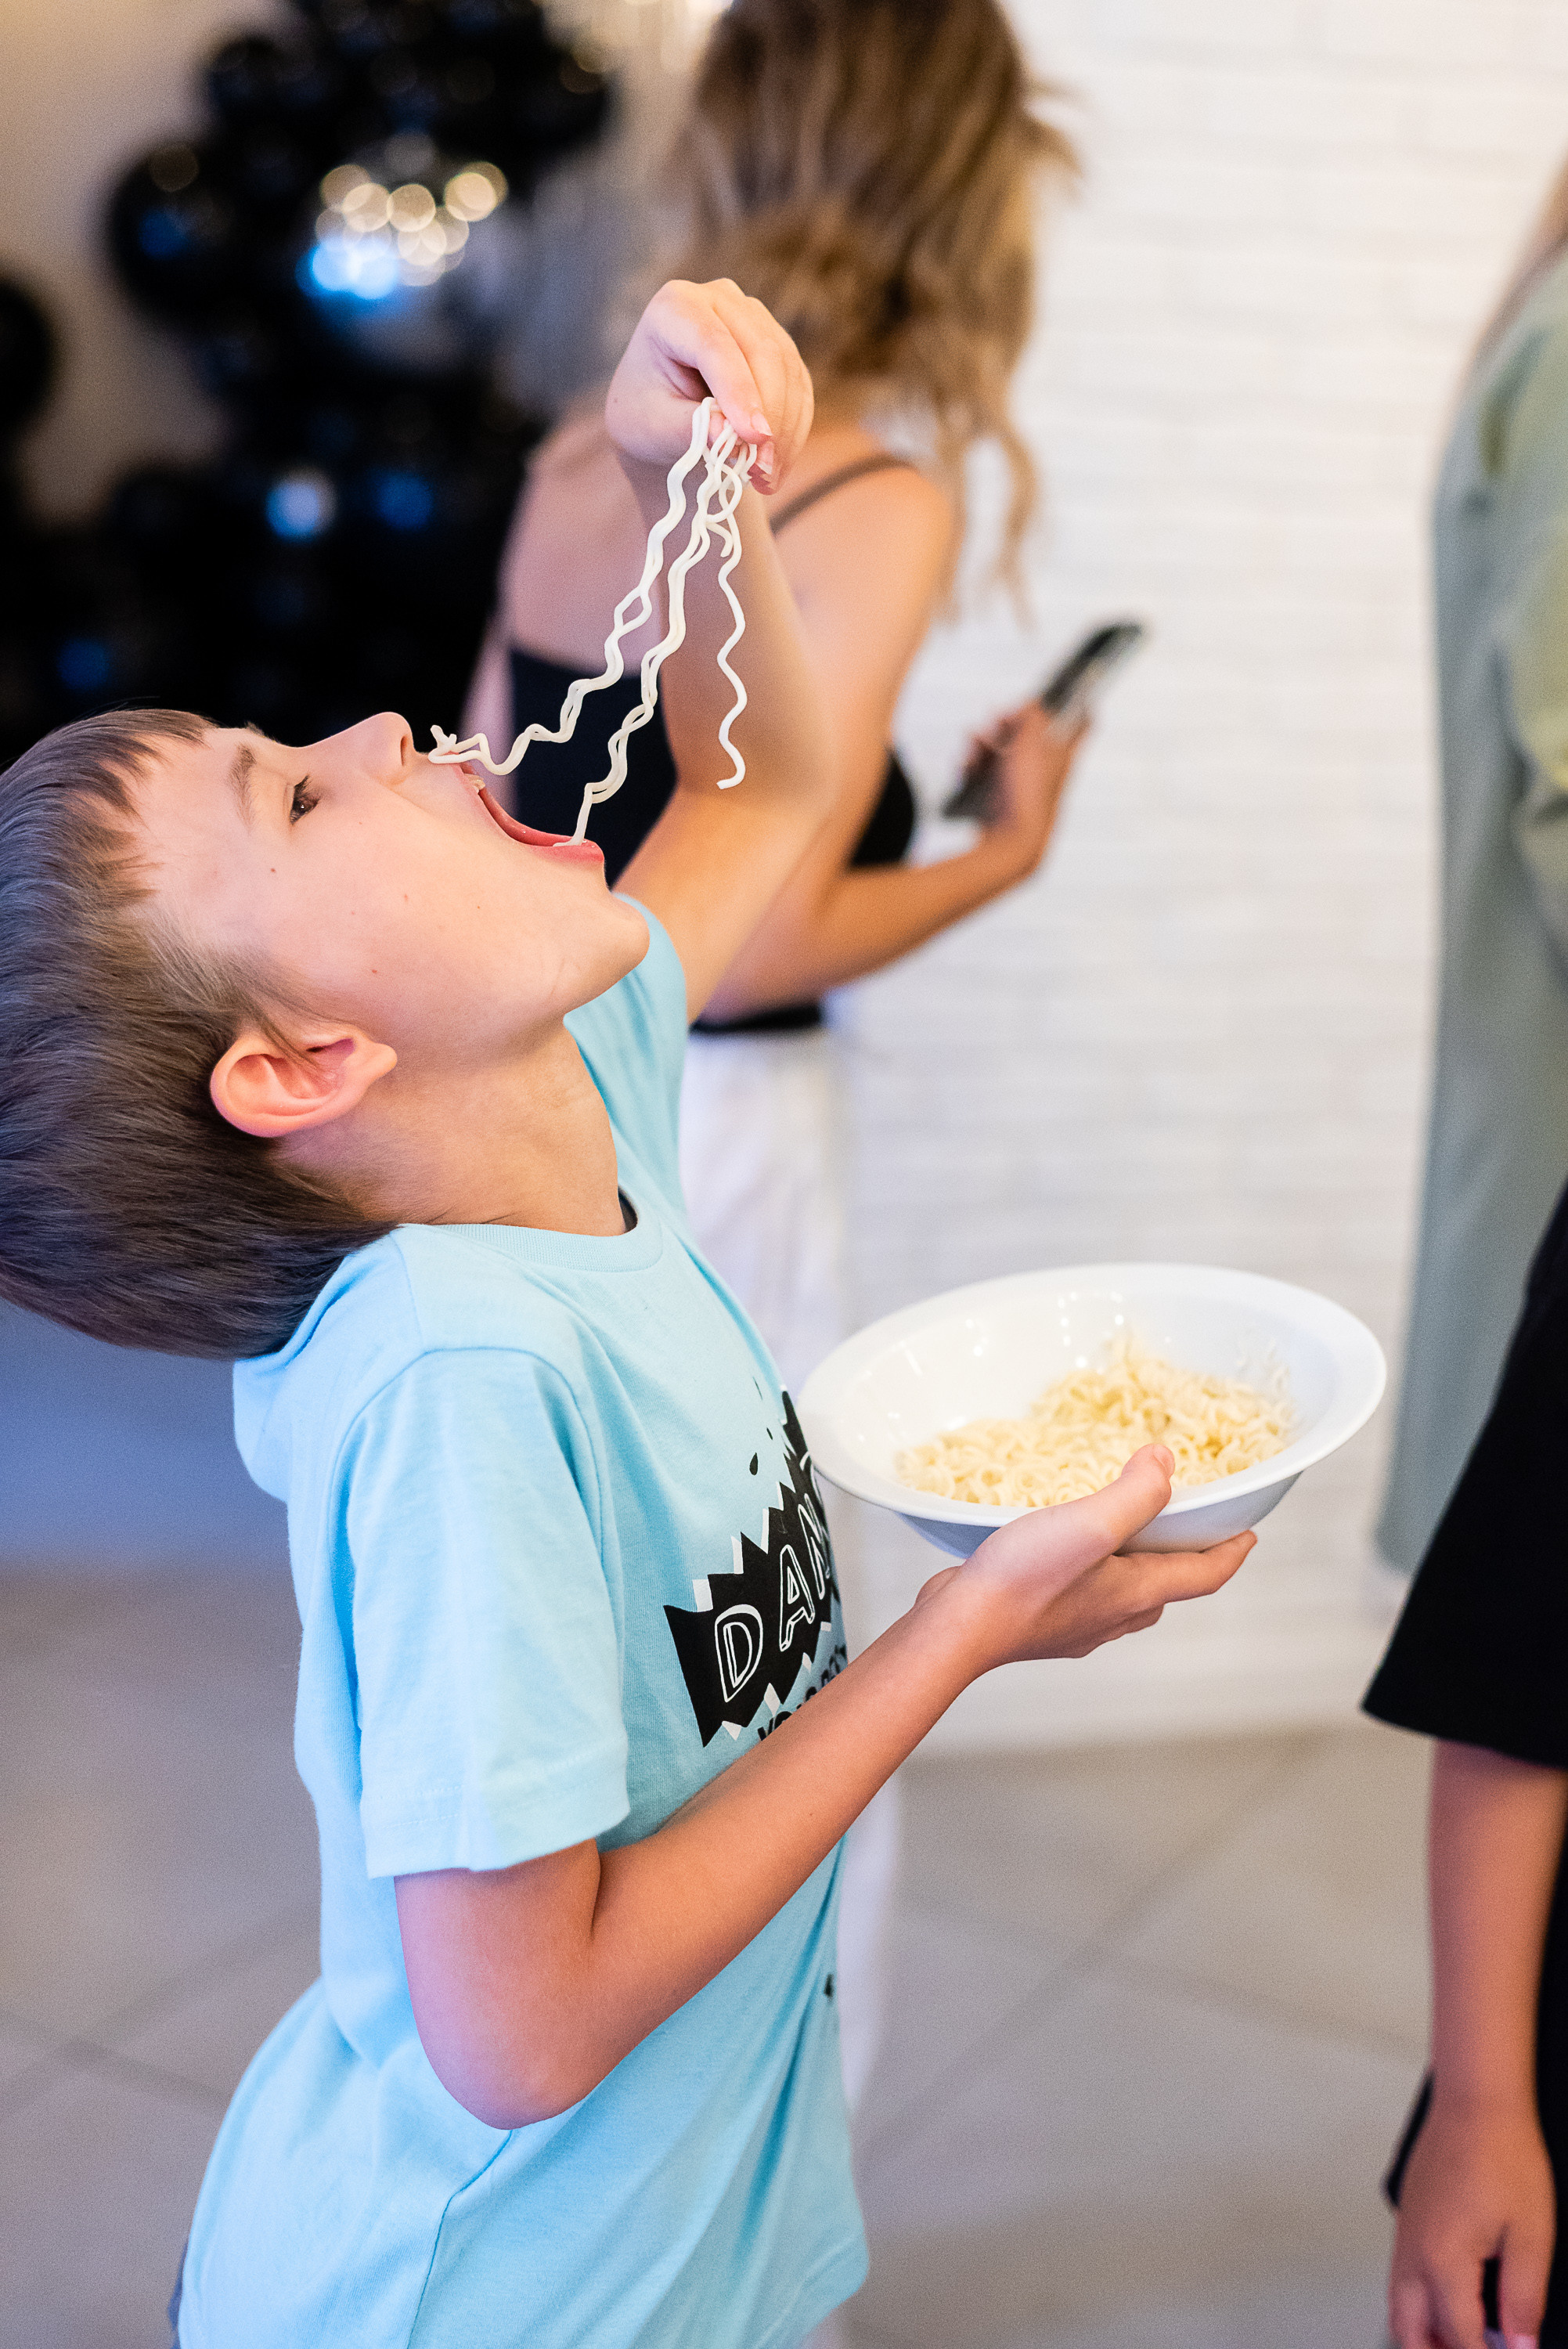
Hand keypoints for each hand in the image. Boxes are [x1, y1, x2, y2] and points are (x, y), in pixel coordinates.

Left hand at [605, 279, 813, 495]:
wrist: (662, 417)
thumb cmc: (648, 417)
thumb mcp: (655, 428)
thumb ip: (691, 429)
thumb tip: (733, 438)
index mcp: (675, 307)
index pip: (713, 343)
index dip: (738, 390)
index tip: (753, 439)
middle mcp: (720, 300)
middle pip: (761, 351)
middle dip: (769, 416)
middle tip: (763, 472)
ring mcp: (755, 318)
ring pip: (787, 370)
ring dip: (785, 430)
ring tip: (766, 479)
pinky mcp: (779, 346)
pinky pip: (800, 386)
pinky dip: (794, 429)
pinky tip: (777, 465)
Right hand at [918, 1444, 1255, 1671]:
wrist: (958, 1629)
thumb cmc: (1024, 1581)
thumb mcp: (1090, 1524)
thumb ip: (1135, 1493)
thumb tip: (1167, 1463)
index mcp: (1137, 1593)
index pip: (1205, 1575)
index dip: (1232, 1551)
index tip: (1249, 1532)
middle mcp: (1114, 1614)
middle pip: (1167, 1586)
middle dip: (1184, 1555)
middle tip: (1185, 1520)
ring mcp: (1077, 1623)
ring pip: (1126, 1593)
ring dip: (1136, 1562)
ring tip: (1125, 1526)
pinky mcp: (1043, 1620)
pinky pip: (1084, 1592)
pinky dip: (1093, 1568)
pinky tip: (1065, 1549)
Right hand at [968, 701, 1084, 878]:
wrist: (1010, 841)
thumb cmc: (1027, 795)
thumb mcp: (1032, 744)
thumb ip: (1033, 718)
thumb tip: (1034, 704)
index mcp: (1062, 755)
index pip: (1082, 726)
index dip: (1079, 707)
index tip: (1074, 695)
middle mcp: (1045, 770)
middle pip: (1031, 736)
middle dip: (1009, 722)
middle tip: (997, 715)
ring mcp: (1022, 785)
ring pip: (1004, 754)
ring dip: (985, 742)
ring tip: (973, 738)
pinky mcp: (1001, 799)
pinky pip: (987, 775)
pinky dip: (975, 766)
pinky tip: (965, 763)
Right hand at [1389, 2094, 1554, 2348]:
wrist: (1475, 2101)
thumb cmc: (1503, 2153)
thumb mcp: (1531, 2236)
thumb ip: (1524, 2299)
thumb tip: (1521, 2343)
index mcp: (1444, 2260)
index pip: (1462, 2337)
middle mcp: (1414, 2251)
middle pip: (1411, 2330)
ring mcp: (1405, 2232)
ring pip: (1398, 2303)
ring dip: (1421, 2332)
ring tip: (1454, 2342)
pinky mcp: (1407, 2217)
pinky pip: (1400, 2274)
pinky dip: (1416, 2301)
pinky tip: (1445, 2298)